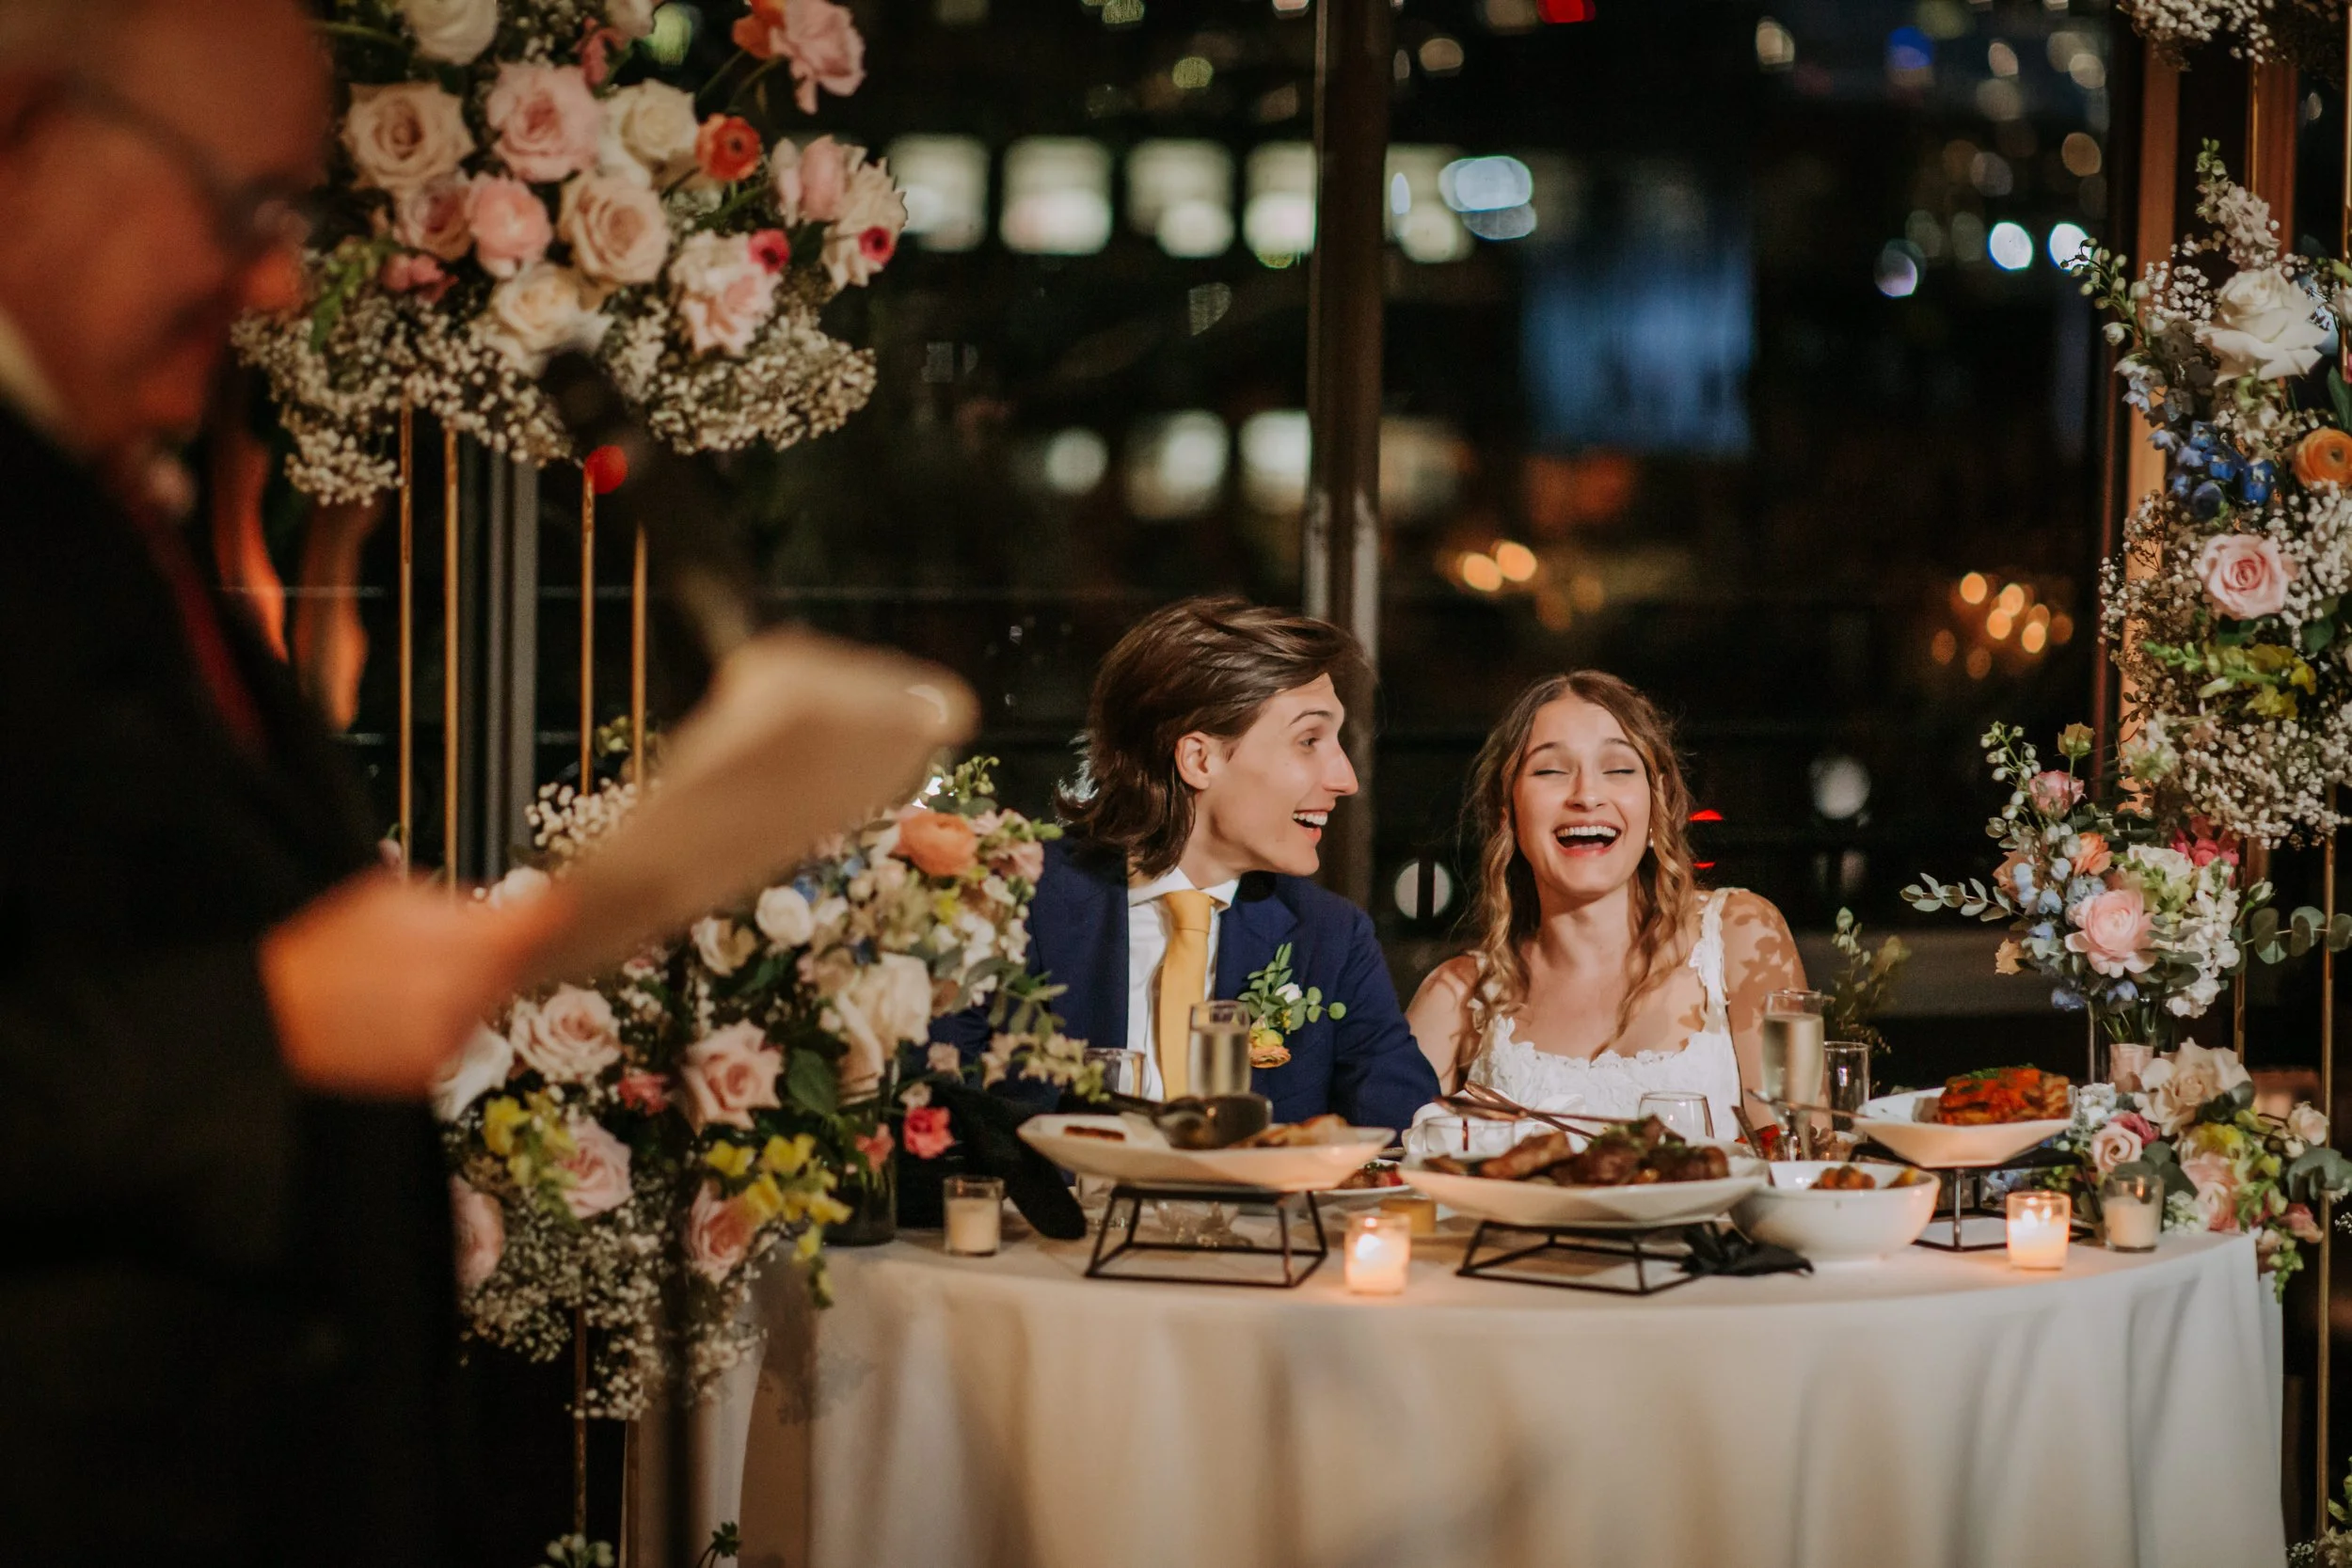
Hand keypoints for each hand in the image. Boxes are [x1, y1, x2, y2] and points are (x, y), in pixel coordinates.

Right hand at [259, 871, 571, 1098]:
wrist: (276, 1014)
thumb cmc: (326, 950)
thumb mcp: (391, 899)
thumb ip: (457, 905)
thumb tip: (505, 909)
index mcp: (457, 943)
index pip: (533, 931)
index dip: (554, 919)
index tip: (567, 911)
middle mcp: (461, 994)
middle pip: (513, 972)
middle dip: (501, 957)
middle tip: (467, 945)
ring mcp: (447, 1036)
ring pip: (484, 1006)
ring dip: (469, 991)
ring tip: (413, 979)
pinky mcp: (427, 1069)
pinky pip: (454, 1038)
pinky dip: (440, 1023)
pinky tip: (400, 1011)